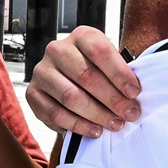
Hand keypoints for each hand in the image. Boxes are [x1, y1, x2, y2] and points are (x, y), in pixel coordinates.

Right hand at [23, 25, 142, 137]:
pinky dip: (78, 125)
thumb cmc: (98, 73)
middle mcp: (57, 49)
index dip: (119, 73)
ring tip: (115, 124)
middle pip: (86, 76)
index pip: (100, 51)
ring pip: (70, 96)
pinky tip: (95, 130)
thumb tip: (134, 95)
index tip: (135, 93)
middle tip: (129, 114)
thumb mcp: (110, 64)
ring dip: (97, 114)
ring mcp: (42, 71)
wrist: (69, 82)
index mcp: (81, 36)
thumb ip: (121, 73)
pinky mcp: (33, 93)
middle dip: (112, 98)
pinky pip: (56, 113)